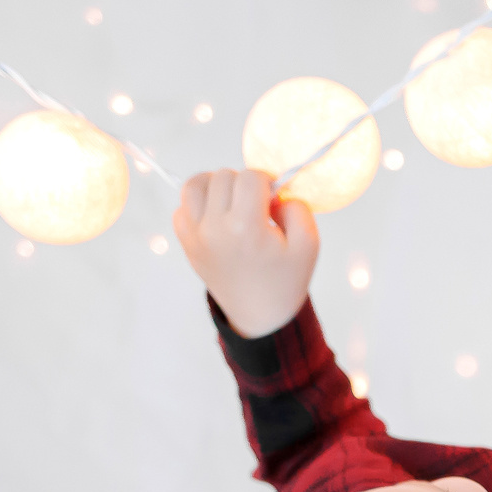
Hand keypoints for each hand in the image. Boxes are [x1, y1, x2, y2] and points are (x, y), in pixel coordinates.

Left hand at [173, 169, 318, 337]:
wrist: (260, 316)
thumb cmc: (285, 280)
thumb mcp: (309, 243)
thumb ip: (296, 207)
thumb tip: (273, 190)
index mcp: (245, 227)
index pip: (250, 177)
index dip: (266, 181)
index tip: (272, 198)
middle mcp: (215, 229)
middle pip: (223, 176)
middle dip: (242, 183)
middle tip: (255, 205)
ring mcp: (195, 236)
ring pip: (195, 184)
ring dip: (215, 185)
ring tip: (231, 201)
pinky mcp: (186, 244)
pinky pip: (182, 208)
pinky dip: (197, 205)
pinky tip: (216, 217)